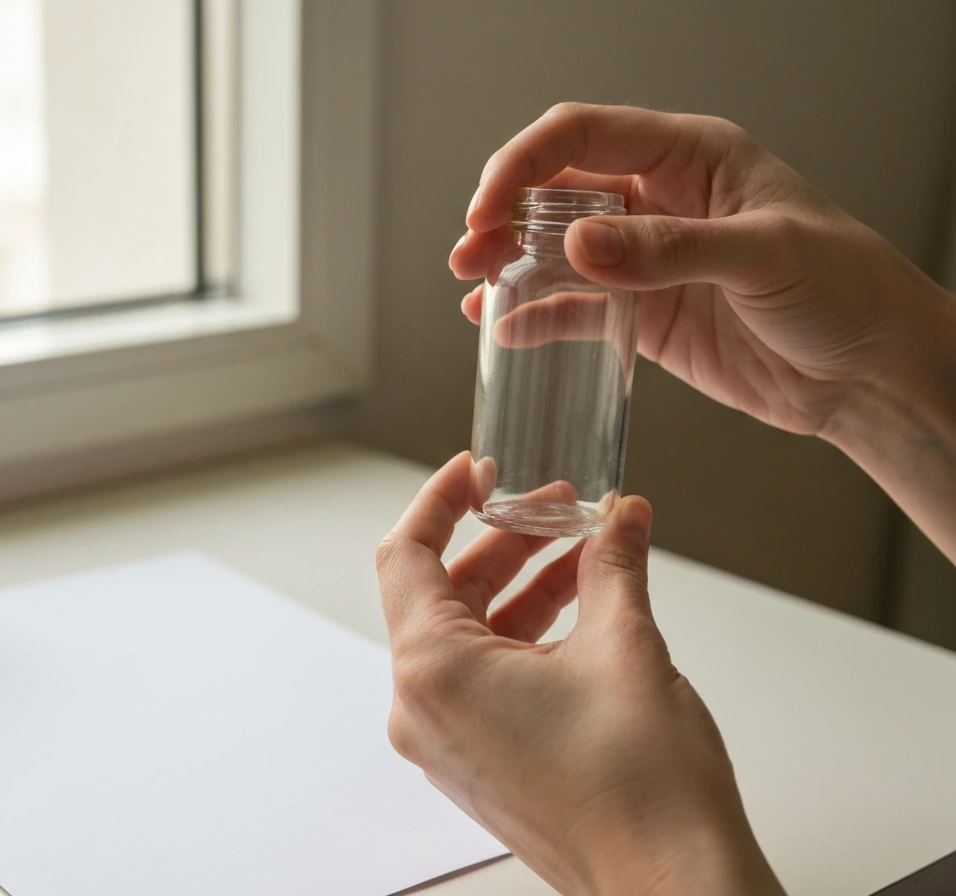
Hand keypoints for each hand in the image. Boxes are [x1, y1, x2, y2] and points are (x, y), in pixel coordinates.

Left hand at [376, 453, 784, 895]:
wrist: (673, 882)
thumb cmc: (641, 790)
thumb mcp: (626, 643)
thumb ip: (612, 564)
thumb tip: (619, 520)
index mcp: (433, 673)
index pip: (407, 554)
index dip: (442, 498)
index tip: (477, 469)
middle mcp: (424, 711)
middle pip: (441, 592)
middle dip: (503, 541)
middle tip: (559, 508)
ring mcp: (449, 743)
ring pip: (468, 635)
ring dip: (523, 587)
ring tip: (586, 551)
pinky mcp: (481, 763)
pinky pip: (485, 677)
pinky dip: (526, 635)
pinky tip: (585, 607)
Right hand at [452, 102, 955, 560]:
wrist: (871, 371)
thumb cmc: (846, 290)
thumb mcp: (764, 255)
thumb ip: (669, 249)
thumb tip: (579, 244)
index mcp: (691, 156)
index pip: (583, 135)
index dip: (524, 164)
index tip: (487, 208)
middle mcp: (660, 199)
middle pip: (556, 188)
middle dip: (502, 215)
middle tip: (469, 254)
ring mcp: (647, 259)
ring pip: (556, 248)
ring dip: (509, 264)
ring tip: (474, 289)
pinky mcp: (643, 316)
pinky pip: (575, 308)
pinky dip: (536, 315)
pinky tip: (505, 328)